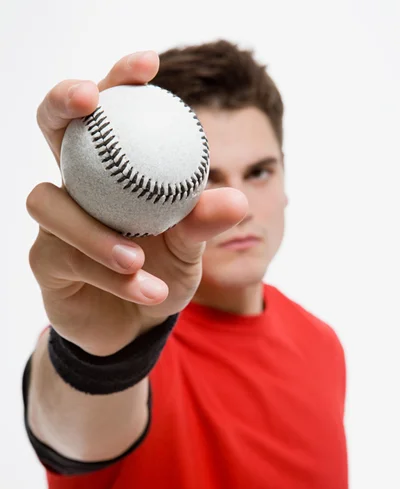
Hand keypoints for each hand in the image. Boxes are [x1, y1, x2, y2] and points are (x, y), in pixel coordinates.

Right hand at [27, 51, 247, 355]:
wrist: (135, 324)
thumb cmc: (159, 272)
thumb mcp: (188, 247)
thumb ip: (203, 222)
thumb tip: (237, 199)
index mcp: (112, 170)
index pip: (107, 113)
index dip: (117, 80)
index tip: (149, 64)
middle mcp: (77, 185)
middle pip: (51, 126)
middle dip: (62, 103)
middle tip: (89, 98)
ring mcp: (55, 222)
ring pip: (51, 202)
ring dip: (96, 231)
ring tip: (138, 260)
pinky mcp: (44, 260)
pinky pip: (69, 259)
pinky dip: (113, 278)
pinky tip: (148, 291)